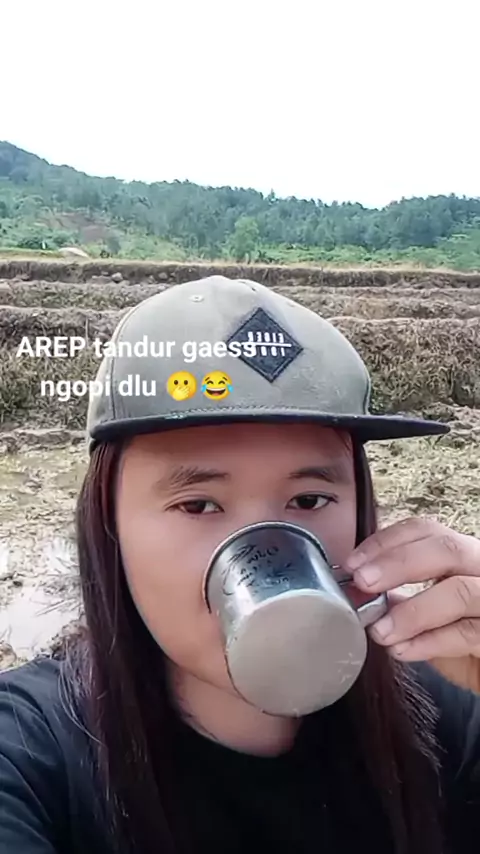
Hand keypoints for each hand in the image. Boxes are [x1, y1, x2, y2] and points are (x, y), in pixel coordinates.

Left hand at [344, 518, 479, 691]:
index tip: (354, 563)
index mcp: (461, 557)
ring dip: (412, 611)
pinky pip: (466, 633)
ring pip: (459, 590)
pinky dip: (430, 642)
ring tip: (380, 631)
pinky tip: (402, 650)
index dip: (386, 542)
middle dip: (398, 562)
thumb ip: (401, 602)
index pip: (425, 531)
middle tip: (363, 581)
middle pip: (445, 548)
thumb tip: (359, 594)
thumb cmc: (466, 642)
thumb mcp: (429, 618)